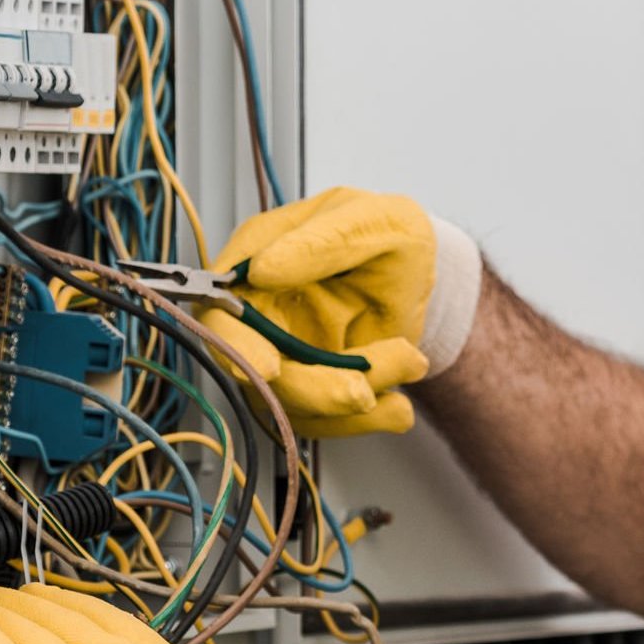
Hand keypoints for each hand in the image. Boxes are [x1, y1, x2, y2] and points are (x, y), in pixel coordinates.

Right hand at [198, 186, 482, 437]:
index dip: (234, 345)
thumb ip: (321, 241)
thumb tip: (261, 268)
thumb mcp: (372, 222)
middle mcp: (261, 311)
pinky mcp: (313, 385)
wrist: (423, 274)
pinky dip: (368, 420)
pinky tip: (399, 407)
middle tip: (360, 392)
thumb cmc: (390, 234)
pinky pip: (326, 421)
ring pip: (295, 404)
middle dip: (310, 389)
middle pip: (255, 372)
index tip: (270, 367)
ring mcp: (284, 353)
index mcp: (259, 259)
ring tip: (409, 361)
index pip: (220, 312)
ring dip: (354, 399)